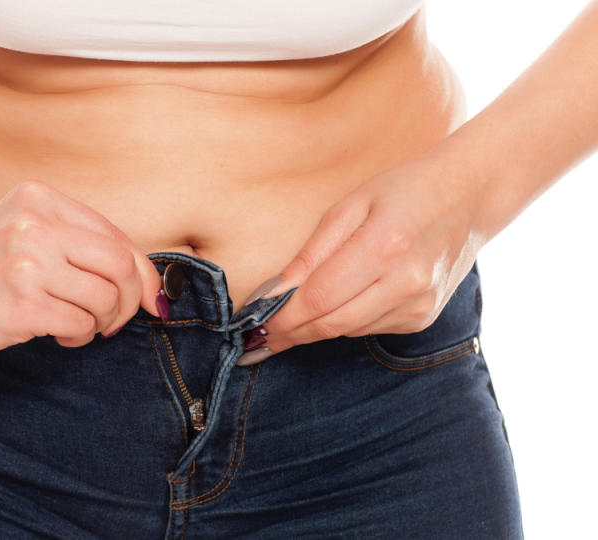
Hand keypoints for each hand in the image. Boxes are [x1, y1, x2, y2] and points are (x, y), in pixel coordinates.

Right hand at [0, 180, 162, 359]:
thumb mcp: (22, 234)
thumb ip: (75, 242)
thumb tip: (145, 278)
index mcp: (39, 199)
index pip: (116, 235)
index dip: (142, 272)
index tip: (148, 297)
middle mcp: (34, 224)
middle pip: (120, 264)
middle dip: (129, 301)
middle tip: (112, 320)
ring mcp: (26, 263)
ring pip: (105, 298)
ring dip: (99, 323)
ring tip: (74, 326)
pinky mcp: (20, 303)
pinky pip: (80, 324)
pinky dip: (78, 337)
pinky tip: (56, 336)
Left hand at [237, 155, 487, 364]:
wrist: (468, 198)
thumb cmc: (402, 192)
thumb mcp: (349, 206)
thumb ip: (311, 253)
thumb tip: (273, 293)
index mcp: (384, 245)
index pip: (318, 297)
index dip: (282, 314)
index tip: (253, 321)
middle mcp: (406, 282)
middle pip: (331, 323)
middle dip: (290, 331)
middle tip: (260, 335)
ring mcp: (419, 304)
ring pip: (347, 330)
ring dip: (314, 327)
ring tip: (288, 320)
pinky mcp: (423, 318)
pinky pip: (369, 328)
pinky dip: (345, 320)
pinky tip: (339, 303)